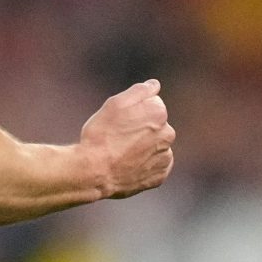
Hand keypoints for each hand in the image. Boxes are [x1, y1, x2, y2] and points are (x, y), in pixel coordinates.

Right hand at [79, 78, 175, 199]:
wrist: (93, 171)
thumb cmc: (101, 135)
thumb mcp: (115, 103)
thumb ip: (140, 91)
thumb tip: (155, 85)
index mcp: (159, 113)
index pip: (152, 106)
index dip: (133, 113)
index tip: (119, 121)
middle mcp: (167, 134)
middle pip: (156, 127)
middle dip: (141, 130)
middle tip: (118, 138)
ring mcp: (165, 157)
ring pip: (156, 147)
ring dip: (144, 148)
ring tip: (121, 154)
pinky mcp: (159, 176)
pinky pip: (156, 167)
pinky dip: (145, 166)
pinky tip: (129, 166)